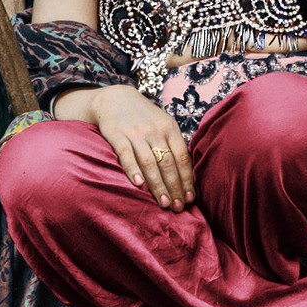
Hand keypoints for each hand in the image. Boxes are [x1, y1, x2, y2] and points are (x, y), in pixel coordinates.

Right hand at [83, 85, 194, 209]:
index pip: (182, 157)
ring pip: (150, 162)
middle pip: (168, 163)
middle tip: (178, 207)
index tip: (190, 198)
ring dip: (158, 185)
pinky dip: (133, 170)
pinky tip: (139, 185)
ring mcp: (136, 132)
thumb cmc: (144, 117)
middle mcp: (155, 130)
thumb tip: (187, 175)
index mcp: (169, 127)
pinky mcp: (117, 135)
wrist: (116, 98)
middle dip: (174, 187)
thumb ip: (173, 145)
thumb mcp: (163, 124)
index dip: (187, 179)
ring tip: (164, 203)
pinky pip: (127, 155)